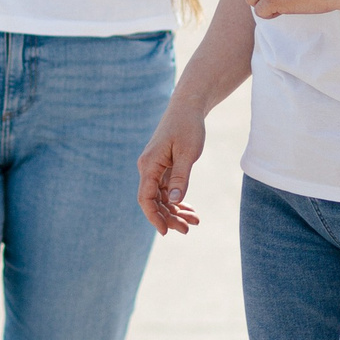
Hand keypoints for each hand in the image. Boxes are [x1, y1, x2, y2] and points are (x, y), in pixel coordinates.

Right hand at [137, 108, 206, 233]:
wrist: (187, 108)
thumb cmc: (188, 127)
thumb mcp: (188, 153)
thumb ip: (181, 177)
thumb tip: (175, 201)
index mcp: (149, 165)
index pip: (146, 198)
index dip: (154, 217)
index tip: (166, 232)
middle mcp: (148, 168)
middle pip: (154, 201)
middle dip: (169, 217)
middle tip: (188, 229)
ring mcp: (155, 169)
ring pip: (161, 197)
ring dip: (175, 211)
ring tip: (194, 221)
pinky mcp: (163, 167)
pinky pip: (167, 190)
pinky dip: (177, 200)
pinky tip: (189, 209)